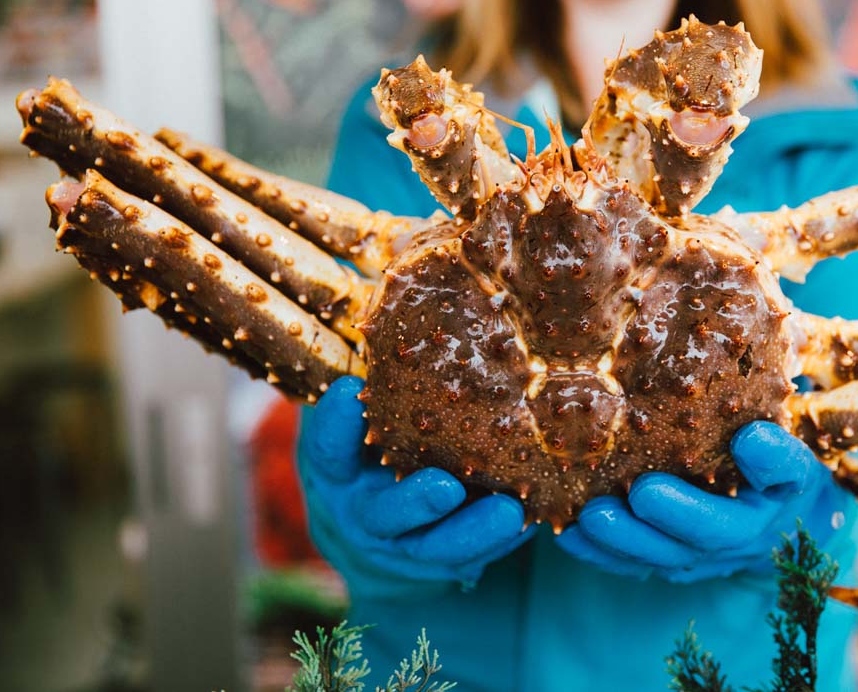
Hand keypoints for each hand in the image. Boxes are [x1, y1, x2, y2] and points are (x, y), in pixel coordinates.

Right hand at [297, 377, 535, 587]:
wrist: (379, 533)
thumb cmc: (376, 440)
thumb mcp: (360, 411)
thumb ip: (372, 370)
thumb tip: (387, 294)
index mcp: (335, 469)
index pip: (327, 447)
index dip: (334, 423)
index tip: (349, 390)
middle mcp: (363, 511)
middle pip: (383, 514)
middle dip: (415, 501)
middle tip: (447, 487)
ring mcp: (403, 544)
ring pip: (435, 548)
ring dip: (473, 532)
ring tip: (509, 512)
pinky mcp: (445, 562)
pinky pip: (474, 558)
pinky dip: (500, 543)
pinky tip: (530, 519)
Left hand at [555, 421, 846, 581]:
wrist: (761, 503)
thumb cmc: (757, 436)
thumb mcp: (774, 412)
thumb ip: (761, 394)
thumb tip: (750, 405)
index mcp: (783, 484)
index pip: (787, 472)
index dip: (772, 459)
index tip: (752, 436)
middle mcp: (748, 527)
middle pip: (717, 530)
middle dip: (679, 513)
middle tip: (643, 492)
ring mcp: (705, 550)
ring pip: (668, 555)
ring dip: (629, 539)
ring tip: (592, 515)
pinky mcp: (667, 559)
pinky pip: (634, 564)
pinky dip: (601, 552)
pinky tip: (567, 530)